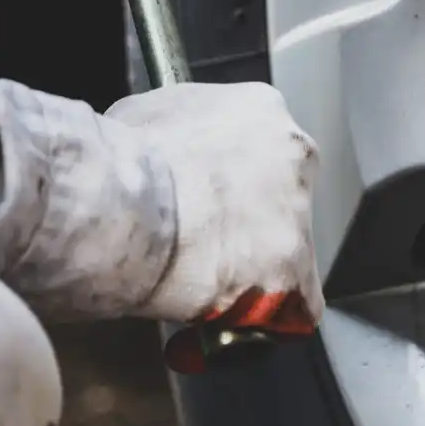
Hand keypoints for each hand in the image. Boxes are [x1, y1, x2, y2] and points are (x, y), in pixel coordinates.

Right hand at [113, 82, 322, 331]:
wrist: (126, 202)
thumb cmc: (128, 158)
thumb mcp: (146, 116)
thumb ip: (172, 129)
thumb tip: (155, 149)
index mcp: (260, 109)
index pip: (262, 148)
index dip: (231, 180)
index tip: (210, 197)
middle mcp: (293, 153)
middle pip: (283, 195)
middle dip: (249, 220)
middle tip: (208, 239)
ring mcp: (297, 212)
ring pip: (289, 248)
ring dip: (254, 266)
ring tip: (209, 281)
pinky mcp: (292, 268)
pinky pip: (298, 303)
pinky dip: (269, 316)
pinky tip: (237, 317)